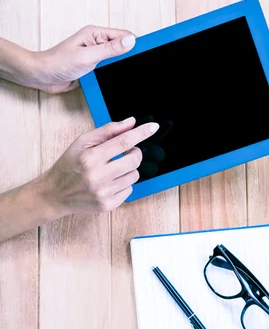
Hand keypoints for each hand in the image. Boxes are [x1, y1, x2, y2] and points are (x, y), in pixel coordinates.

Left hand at [29, 26, 135, 92]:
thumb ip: (110, 49)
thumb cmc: (57, 62)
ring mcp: (95, 55)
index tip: (146, 53)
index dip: (135, 44)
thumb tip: (130, 42)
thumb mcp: (88, 56)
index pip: (123, 36)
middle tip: (136, 67)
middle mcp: (96, 43)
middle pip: (122, 48)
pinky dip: (113, 75)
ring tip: (123, 74)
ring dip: (120, 68)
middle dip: (129, 57)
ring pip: (117, 60)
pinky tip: (113, 80)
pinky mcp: (93, 66)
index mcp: (95, 34)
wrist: (42, 76)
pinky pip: (109, 69)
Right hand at [39, 117, 157, 215]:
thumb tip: (131, 122)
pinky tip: (109, 182)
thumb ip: (107, 131)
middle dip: (134, 153)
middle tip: (126, 152)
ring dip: (128, 169)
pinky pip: (130, 189)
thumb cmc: (69, 165)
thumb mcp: (82, 143)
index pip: (123, 142)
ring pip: (134, 175)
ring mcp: (103, 193)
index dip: (141, 133)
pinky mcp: (108, 205)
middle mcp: (97, 176)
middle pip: (134, 160)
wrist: (55, 194)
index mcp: (89, 158)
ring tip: (112, 169)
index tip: (153, 127)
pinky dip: (124, 184)